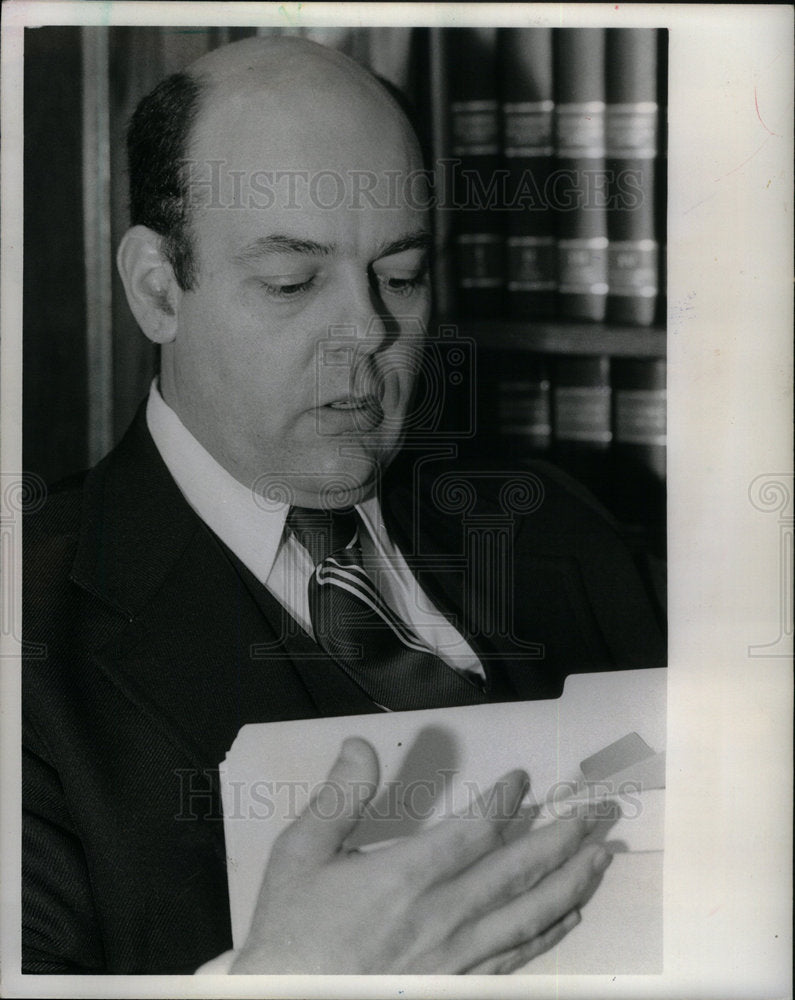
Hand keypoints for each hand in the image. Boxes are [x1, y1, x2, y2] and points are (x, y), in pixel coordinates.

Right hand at [230, 737, 615, 973]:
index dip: (506, 800)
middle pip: (518, 870)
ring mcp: (455, 956)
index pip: (476, 829)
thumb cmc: (292, 930)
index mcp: (407, 875)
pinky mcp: (456, 984)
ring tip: (602, 856)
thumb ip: (338, 796)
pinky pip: (515, 957)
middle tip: (599, 811)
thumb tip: (360, 744)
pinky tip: (568, 916)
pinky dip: (549, 933)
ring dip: (571, 881)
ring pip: (528, 914)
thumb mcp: (300, 852)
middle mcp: (442, 915)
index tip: (523, 780)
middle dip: (563, 836)